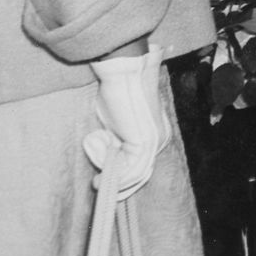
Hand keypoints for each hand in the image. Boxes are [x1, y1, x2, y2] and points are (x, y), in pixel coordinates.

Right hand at [86, 46, 167, 195]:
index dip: (122, 179)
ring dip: (111, 177)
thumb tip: (105, 154)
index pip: (140, 166)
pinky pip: (130, 170)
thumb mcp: (114, 123)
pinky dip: (112, 173)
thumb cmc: (117, 92)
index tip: (102, 182)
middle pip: (139, 173)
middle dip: (117, 183)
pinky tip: (98, 170)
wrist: (125, 72)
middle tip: (97, 184)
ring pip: (133, 174)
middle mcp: (159, 140)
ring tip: (96, 177)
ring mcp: (155, 141)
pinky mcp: (146, 142)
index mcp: (154, 136)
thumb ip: (113, 140)